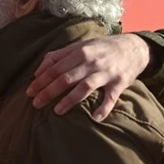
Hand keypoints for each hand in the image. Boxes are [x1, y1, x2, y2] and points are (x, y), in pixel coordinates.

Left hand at [26, 34, 149, 118]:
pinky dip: (103, 108)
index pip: (55, 68)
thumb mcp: (80, 46)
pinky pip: (110, 98)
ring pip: (84, 87)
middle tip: (35, 104)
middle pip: (66, 78)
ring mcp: (106, 73)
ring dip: (69, 100)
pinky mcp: (119, 83)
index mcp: (79, 52)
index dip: (41, 80)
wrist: (134, 47)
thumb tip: (38, 71)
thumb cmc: (102, 48)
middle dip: (48, 92)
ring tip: (56, 112)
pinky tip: (94, 118)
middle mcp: (91, 61)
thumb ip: (58, 56)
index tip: (29, 92)